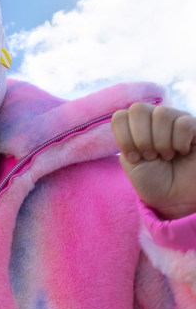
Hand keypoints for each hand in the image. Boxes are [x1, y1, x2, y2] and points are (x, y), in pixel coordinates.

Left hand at [111, 103, 195, 219]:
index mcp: (136, 128)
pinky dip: (179, 142)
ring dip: (160, 142)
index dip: (123, 138)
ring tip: (166, 156)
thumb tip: (126, 118)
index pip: (119, 116)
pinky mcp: (195, 125)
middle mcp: (154, 119)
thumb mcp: (131, 163)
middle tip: (151, 156)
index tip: (133, 157)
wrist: (176, 198)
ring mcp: (176, 119)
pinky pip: (183, 124)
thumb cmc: (154, 181)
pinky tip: (183, 151)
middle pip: (138, 109)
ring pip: (162, 113)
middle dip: (141, 138)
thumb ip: (125, 140)